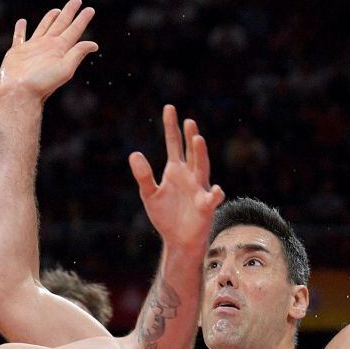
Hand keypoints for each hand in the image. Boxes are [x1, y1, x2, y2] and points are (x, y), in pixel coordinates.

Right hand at [0, 0, 97, 101]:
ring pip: (43, 28)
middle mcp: (48, 46)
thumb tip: (94, 45)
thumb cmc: (42, 83)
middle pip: (61, 25)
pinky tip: (22, 22)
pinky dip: (20, 29)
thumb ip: (77, 53)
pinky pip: (20, 37)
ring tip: (56, 10)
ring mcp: (32, 48)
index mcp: (60, 49)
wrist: (21, 93)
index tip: (90, 9)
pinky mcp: (17, 52)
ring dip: (50, 19)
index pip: (74, 30)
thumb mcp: (65, 68)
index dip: (82, 19)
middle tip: (76, 1)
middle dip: (69, 13)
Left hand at [129, 105, 224, 250]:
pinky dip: (215, 194)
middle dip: (189, 137)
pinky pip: (211, 198)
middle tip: (188, 121)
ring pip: (202, 168)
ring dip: (201, 154)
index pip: (174, 143)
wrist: (179, 240)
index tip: (169, 108)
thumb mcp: (150, 195)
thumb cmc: (166, 216)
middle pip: (191, 152)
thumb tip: (134, 154)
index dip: (171, 126)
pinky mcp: (205, 206)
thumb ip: (144, 176)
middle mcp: (190, 176)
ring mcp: (199, 189)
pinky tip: (215, 190)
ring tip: (198, 139)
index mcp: (176, 170)